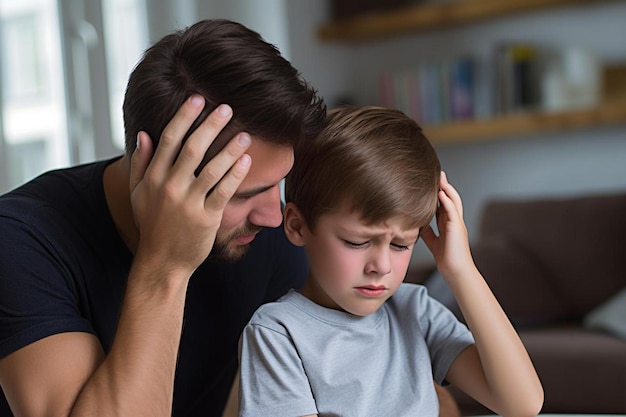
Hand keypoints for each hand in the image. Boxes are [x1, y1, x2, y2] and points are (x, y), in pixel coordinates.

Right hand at [129, 95, 251, 276]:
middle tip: (227, 108)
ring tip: (245, 134)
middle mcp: (170, 187)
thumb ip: (141, 163)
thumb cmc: (152, 225)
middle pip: (192, 148)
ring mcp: (188, 203)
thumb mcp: (138, 194)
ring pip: (212, 168)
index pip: (169, 139)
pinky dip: (236, 174)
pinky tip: (247, 160)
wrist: (162, 262)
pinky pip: (224, 191)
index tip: (197, 99)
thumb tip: (144, 133)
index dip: (184, 116)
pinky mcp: (206, 218)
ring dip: (230, 148)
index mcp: (154, 177)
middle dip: (210, 125)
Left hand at [420, 172, 473, 278]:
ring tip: (440, 178)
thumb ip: (427, 231)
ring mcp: (457, 223)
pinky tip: (441, 193)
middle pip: (450, 198)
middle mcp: (454, 221)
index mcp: (449, 223)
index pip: (443, 203)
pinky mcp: (457, 228)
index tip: (431, 183)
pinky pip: (453, 211)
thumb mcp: (433, 241)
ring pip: (453, 201)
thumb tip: (417, 223)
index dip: (438, 193)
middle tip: (437, 174)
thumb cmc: (447, 259)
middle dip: (443, 186)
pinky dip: (447, 201)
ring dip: (447, 189)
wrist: (456, 271)